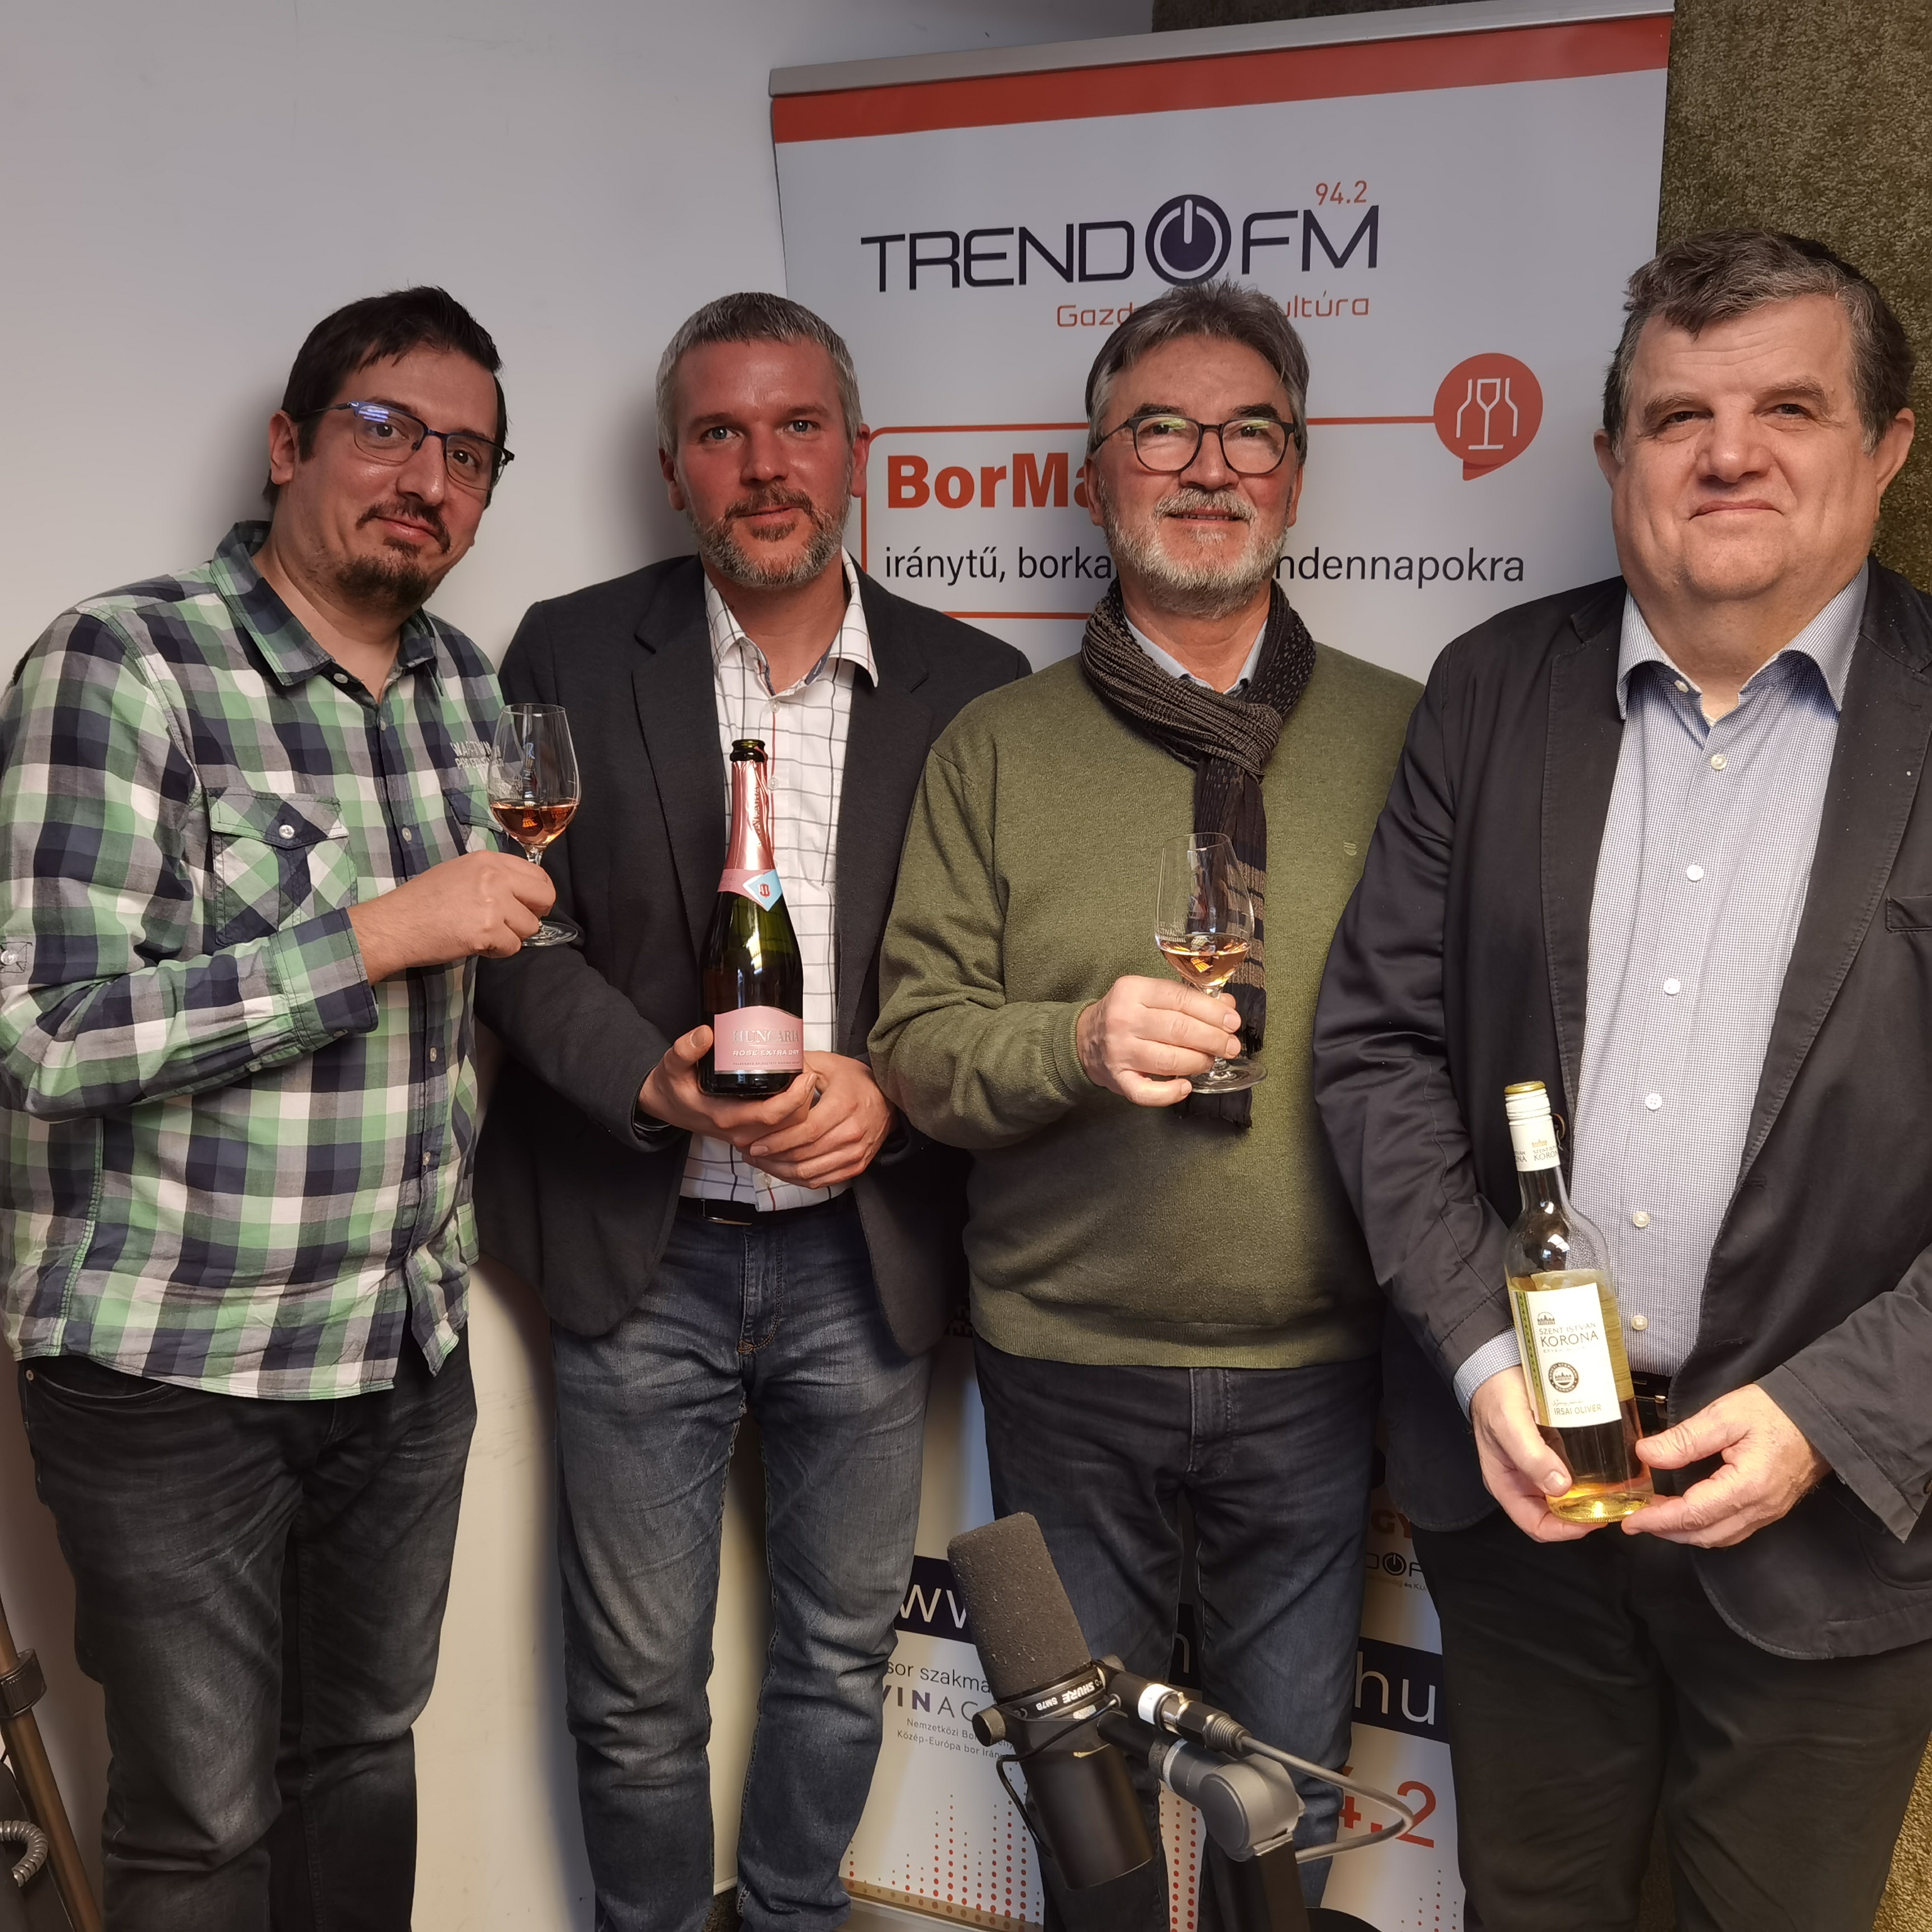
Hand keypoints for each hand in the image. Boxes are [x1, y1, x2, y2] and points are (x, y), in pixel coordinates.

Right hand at [348, 851, 554, 981]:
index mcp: (488, 860)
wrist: (395, 924)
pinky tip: (476, 944)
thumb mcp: (458, 872)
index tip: (530, 905)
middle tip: (516, 924)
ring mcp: (493, 903)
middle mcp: (495, 877)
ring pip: (530, 927)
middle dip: (535, 914)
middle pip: (544, 897)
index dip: (538, 894)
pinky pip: (512, 947)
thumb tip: (519, 892)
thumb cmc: (422, 901)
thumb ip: (491, 877)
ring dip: (511, 935)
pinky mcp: (487, 930)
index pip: (538, 874)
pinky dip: (497, 951)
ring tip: (485, 934)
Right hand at [638, 1024, 815, 1148]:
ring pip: (788, 1131)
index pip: (770, 1115)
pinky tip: (797, 1093)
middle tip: (810, 1070)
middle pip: (788, 1125)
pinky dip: (794, 1116)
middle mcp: (739, 1131)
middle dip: (805, 1100)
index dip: (794, 1098)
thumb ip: (685, 1050)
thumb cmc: (672, 1086)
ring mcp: (746, 1136)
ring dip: (803, 1108)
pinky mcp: (749, 1134)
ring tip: (805, 1078)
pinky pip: (781, 1132)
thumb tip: (706, 1034)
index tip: (806, 1074)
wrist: (666, 1106)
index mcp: (724, 1117)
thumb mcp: (671, 1065)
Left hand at [746, 1053, 893, 1186]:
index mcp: (844, 1104)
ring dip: (783, 1171)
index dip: (779, 1141)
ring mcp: (857, 1152)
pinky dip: (799, 1179)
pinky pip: (823, 1180)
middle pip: (806, 1154)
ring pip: (811, 1172)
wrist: (888, 1099)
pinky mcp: (857, 1165)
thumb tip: (771, 1069)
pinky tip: (783, 1170)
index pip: (807, 1131)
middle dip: (774, 1158)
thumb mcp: (828, 1064)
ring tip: (763, 1163)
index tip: (757, 1144)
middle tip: (752, 1154)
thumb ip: (799, 1066)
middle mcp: (853, 1131)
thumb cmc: (855, 1080)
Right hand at [1074, 976, 1242, 1106]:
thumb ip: (1187, 999)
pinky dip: (1170, 1093)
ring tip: (1209, 1061)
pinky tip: (1186, 1087)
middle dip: (1212, 1039)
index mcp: (1132, 991)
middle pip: (1178, 1030)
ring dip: (1198, 1062)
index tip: (1233, 1022)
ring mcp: (1119, 1051)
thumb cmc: (1126, 1015)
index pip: (1180, 999)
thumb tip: (1228, 1007)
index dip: (1212, 1012)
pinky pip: (1147, 1092)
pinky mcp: (1117, 1079)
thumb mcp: (1149, 996)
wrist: (1083, 1039)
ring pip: (1168, 1061)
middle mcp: (1123, 1019)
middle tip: (1231, 1046)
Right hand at [1469, 1368, 1600, 1541]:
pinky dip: (1590, 1476)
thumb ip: (1531, 1456)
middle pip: (1555, 1514)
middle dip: (1583, 1515)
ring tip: (1614, 1488)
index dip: (1565, 1530)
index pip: (1535, 1525)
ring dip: (1590, 1496)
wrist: (1497, 1364)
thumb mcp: (1510, 1424)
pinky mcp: (1552, 1451)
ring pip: (1568, 1495)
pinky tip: (1605, 1466)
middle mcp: (1524, 1481)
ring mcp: (1539, 1467)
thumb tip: (1561, 1488)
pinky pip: (1573, 1472)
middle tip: (1611, 1503)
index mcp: (1506, 1485)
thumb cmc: (1496, 1395)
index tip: (1594, 1519)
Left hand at [1623, 1384, 1829, 1547]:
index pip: (1693, 1514)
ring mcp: (1768, 1512)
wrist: (1822, 1417)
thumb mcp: (1724, 1415)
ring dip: (1686, 1532)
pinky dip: (1706, 1528)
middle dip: (1667, 1531)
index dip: (1658, 1520)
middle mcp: (1759, 1508)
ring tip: (1657, 1517)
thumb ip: (1684, 1439)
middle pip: (1705, 1534)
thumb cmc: (1776, 1412)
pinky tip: (1689, 1513)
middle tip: (1636, 1520)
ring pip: (1720, 1536)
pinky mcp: (1772, 1508)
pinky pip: (1734, 1529)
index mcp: (1746, 1486)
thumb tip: (1646, 1455)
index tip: (1630, 1519)